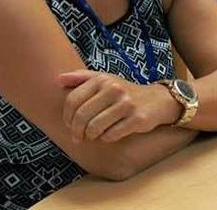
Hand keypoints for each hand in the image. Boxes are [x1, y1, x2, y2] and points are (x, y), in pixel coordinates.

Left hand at [58, 70, 180, 142]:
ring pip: (95, 127)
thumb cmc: (124, 93)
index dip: (66, 116)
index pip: (72, 100)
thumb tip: (58, 79)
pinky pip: (111, 135)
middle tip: (78, 137)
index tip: (69, 124)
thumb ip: (81, 78)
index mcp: (103, 80)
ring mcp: (127, 104)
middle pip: (82, 116)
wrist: (157, 101)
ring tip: (93, 136)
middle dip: (76, 130)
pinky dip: (106, 138)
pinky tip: (109, 134)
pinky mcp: (137, 119)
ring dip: (91, 136)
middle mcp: (115, 89)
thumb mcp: (105, 80)